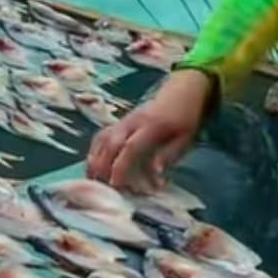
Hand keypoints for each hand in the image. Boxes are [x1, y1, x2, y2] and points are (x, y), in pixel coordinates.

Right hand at [86, 69, 214, 190]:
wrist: (182, 91)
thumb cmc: (185, 118)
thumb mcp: (185, 138)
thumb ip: (169, 154)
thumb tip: (156, 172)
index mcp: (151, 126)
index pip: (131, 147)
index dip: (121, 166)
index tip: (115, 184)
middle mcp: (133, 121)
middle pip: (110, 142)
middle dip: (102, 165)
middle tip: (100, 185)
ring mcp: (124, 120)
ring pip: (102, 137)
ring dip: (94, 158)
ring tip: (91, 178)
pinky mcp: (120, 121)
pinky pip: (102, 134)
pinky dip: (94, 149)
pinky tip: (93, 164)